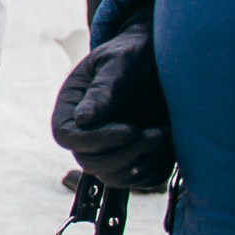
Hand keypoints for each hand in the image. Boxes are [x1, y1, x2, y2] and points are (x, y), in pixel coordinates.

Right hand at [51, 20, 172, 189]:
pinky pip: (140, 181)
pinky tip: (167, 144)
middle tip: (154, 132)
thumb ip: (103, 89)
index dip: (94, 140)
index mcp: (72, 105)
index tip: (129, 129)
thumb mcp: (119, 62)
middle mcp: (86, 130)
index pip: (67, 136)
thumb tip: (83, 118)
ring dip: (141, 162)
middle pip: (88, 162)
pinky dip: (155, 169)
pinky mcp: (135, 158)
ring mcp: (110, 147)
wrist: (163, 58)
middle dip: (124, 153)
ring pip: (113, 177)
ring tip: (162, 134)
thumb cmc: (137, 53)